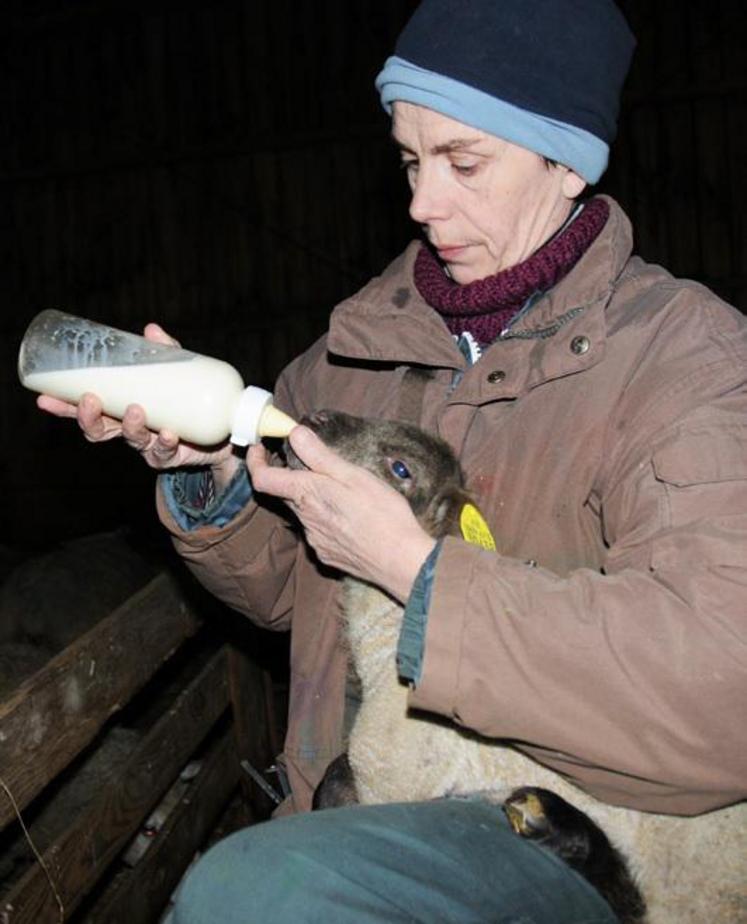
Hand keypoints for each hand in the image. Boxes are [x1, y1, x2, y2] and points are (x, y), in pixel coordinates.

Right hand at [36, 323, 238, 484]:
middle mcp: (129, 429)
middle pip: (99, 430)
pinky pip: (165, 452)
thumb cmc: (188, 399)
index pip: (86, 408)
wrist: (220, 432)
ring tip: (136, 411)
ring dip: (130, 427)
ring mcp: (149, 444)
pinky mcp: (171, 455)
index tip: (44, 398)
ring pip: (130, 440)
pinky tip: (169, 434)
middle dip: (88, 418)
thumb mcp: (175, 370)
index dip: (64, 406)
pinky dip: (166, 443)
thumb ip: (165, 352)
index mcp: (120, 408)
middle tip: (89, 401)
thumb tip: (151, 329)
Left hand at [247, 425, 435, 601]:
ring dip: (316, 500)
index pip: (264, 479)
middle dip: (295, 477)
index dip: (256, 461)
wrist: (402, 561)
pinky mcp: (328, 555)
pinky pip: (320, 532)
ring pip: (305, 513)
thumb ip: (320, 456)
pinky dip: (329, 521)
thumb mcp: (354, 476)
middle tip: (317, 465)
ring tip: (346, 494)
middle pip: (287, 494)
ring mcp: (315, 541)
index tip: (260, 448)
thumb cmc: (383, 515)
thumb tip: (295, 434)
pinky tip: (353, 520)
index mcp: (308, 496)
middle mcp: (305, 520)